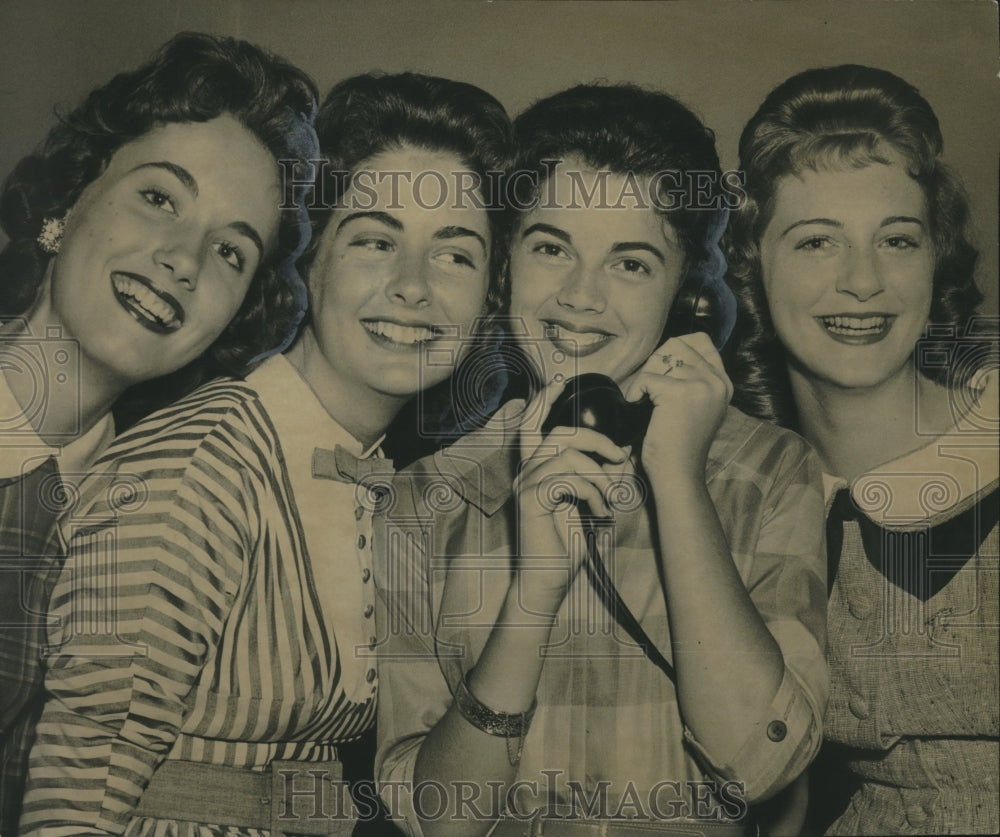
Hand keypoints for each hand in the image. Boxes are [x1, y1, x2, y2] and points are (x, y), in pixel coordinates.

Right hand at [514, 379, 628, 607]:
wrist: (549, 579)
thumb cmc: (568, 543)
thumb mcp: (589, 502)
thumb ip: (600, 475)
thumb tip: (622, 452)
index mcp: (535, 469)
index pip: (532, 425)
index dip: (543, 402)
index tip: (560, 383)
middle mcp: (526, 472)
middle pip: (560, 435)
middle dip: (596, 439)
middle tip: (619, 456)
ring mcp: (525, 485)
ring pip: (567, 456)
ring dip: (599, 476)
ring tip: (610, 500)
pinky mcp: (530, 500)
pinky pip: (567, 480)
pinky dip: (591, 494)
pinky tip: (599, 514)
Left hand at [624, 332, 732, 479]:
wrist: (679, 473)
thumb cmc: (679, 443)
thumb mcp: (698, 406)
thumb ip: (694, 379)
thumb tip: (669, 350)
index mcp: (723, 382)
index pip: (700, 341)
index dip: (674, 349)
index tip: (662, 370)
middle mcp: (716, 381)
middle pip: (677, 346)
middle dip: (655, 363)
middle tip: (649, 389)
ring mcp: (701, 385)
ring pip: (659, 360)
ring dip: (645, 378)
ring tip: (645, 400)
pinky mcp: (680, 393)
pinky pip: (646, 378)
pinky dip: (635, 391)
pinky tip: (638, 406)